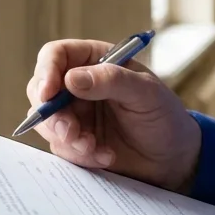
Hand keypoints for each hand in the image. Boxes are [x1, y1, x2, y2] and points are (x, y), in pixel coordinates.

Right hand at [25, 39, 201, 191]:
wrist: (173, 158)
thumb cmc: (164, 116)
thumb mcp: (146, 93)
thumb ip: (112, 81)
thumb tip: (71, 79)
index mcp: (96, 61)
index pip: (56, 56)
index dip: (46, 71)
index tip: (48, 94)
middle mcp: (80, 85)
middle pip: (41, 90)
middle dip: (52, 115)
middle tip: (71, 132)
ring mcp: (75, 114)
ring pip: (47, 122)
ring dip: (67, 138)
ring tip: (95, 147)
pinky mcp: (75, 141)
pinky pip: (61, 148)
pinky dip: (80, 155)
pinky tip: (106, 156)